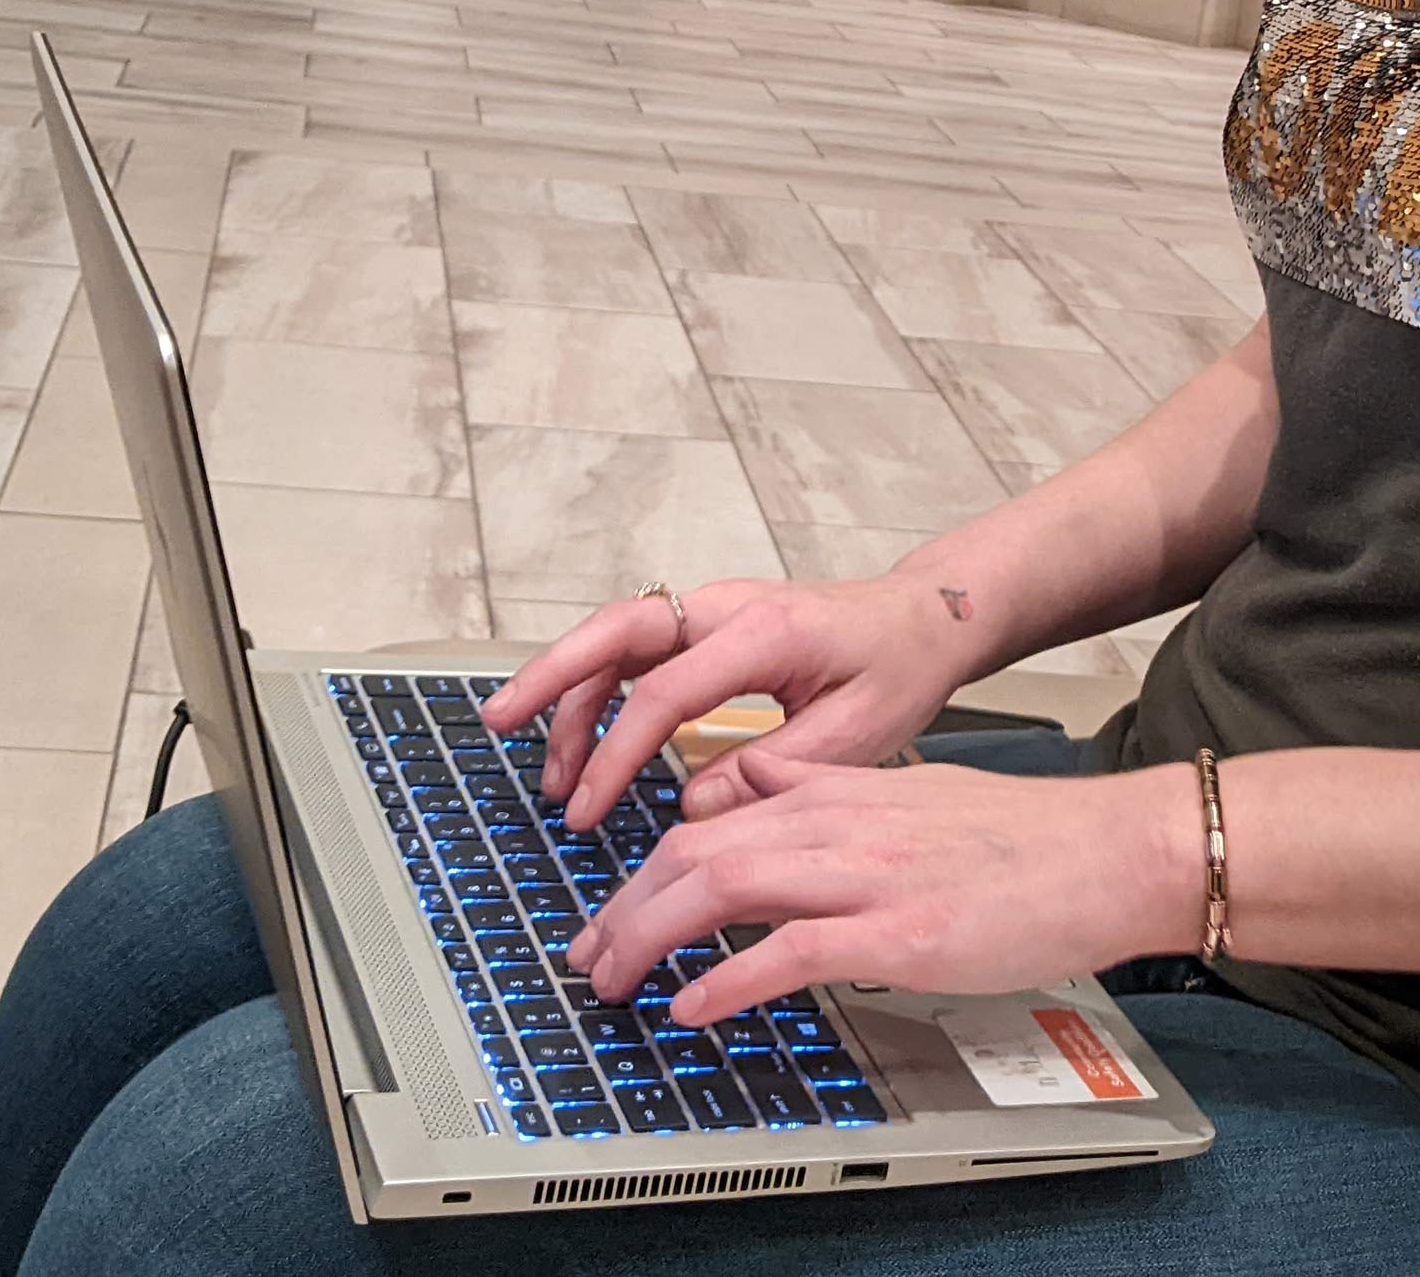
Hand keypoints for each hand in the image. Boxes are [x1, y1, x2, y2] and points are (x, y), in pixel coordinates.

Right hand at [482, 574, 983, 826]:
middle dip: (550, 675)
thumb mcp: (856, 734)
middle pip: (616, 628)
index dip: (616, 756)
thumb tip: (693, 812)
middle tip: (497, 721)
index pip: (663, 692)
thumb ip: (772, 771)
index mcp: (764, 632)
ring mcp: (715, 608)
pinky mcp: (710, 623)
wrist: (923, 620)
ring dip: (572, 694)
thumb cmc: (897, 670)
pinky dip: (601, 689)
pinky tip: (584, 742)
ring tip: (549, 772)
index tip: (587, 812)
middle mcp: (728, 607)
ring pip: (618, 637)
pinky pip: (639, 648)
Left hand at [564, 755, 1194, 1026]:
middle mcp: (839, 823)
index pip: (707, 820)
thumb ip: (826, 785)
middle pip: (694, 851)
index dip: (641, 870)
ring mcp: (866, 875)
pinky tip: (692, 1007)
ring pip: (722, 885)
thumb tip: (756, 778)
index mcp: (838, 792)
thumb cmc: (1021, 837)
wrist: (1108, 851)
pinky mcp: (898, 929)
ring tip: (614, 982)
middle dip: (622, 909)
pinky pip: (788, 950)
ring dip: (650, 938)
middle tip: (587, 958)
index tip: (610, 913)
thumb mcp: (908, 789)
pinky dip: (725, 980)